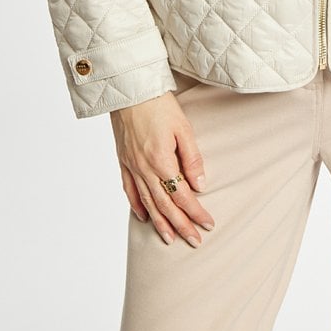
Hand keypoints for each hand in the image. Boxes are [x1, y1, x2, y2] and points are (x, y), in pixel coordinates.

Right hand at [110, 92, 215, 247]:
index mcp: (161, 161)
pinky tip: (144, 217)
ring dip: (160, 223)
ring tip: (170, 239)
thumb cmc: (159, 104)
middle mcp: (144, 168)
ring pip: (147, 202)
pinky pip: (129, 190)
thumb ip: (192, 157)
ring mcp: (131, 166)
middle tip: (194, 241)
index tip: (208, 224)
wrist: (129, 88)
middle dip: (181, 225)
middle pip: (165, 205)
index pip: (182, 195)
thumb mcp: (183, 127)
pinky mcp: (122, 161)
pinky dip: (137, 206)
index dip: (195, 212)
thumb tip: (200, 185)